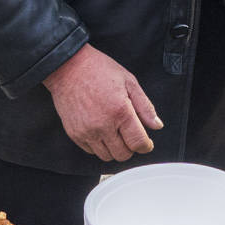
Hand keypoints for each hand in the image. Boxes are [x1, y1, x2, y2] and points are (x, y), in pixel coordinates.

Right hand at [43, 44, 161, 162]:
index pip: (138, 143)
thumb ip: (145, 107)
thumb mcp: (129, 82)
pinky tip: (101, 131)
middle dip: (131, 148)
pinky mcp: (74, 133)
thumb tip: (156, 126)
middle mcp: (103, 125)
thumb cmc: (99, 70)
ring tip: (115, 133)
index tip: (146, 143)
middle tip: (130, 136)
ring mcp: (87, 131)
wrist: (68, 67)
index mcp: (120, 112)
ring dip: (115, 149)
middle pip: (123, 154)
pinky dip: (99, 146)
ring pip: (107, 156)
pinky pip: (91, 151)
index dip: (146, 146)